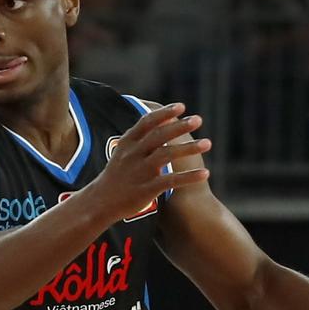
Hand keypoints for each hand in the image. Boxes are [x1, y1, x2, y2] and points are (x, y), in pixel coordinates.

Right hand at [84, 103, 210, 222]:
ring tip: (208, 143)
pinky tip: (205, 174)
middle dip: (179, 126)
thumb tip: (156, 116)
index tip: (181, 106)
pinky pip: (171, 181)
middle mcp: (133, 155)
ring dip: (189, 148)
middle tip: (198, 120)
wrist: (100, 203)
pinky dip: (189, 177)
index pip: (146, 122)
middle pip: (159, 136)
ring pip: (166, 155)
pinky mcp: (146, 189)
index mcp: (127, 143)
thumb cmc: (116, 175)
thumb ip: (139, 136)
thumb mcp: (122, 152)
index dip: (164, 113)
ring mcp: (139, 172)